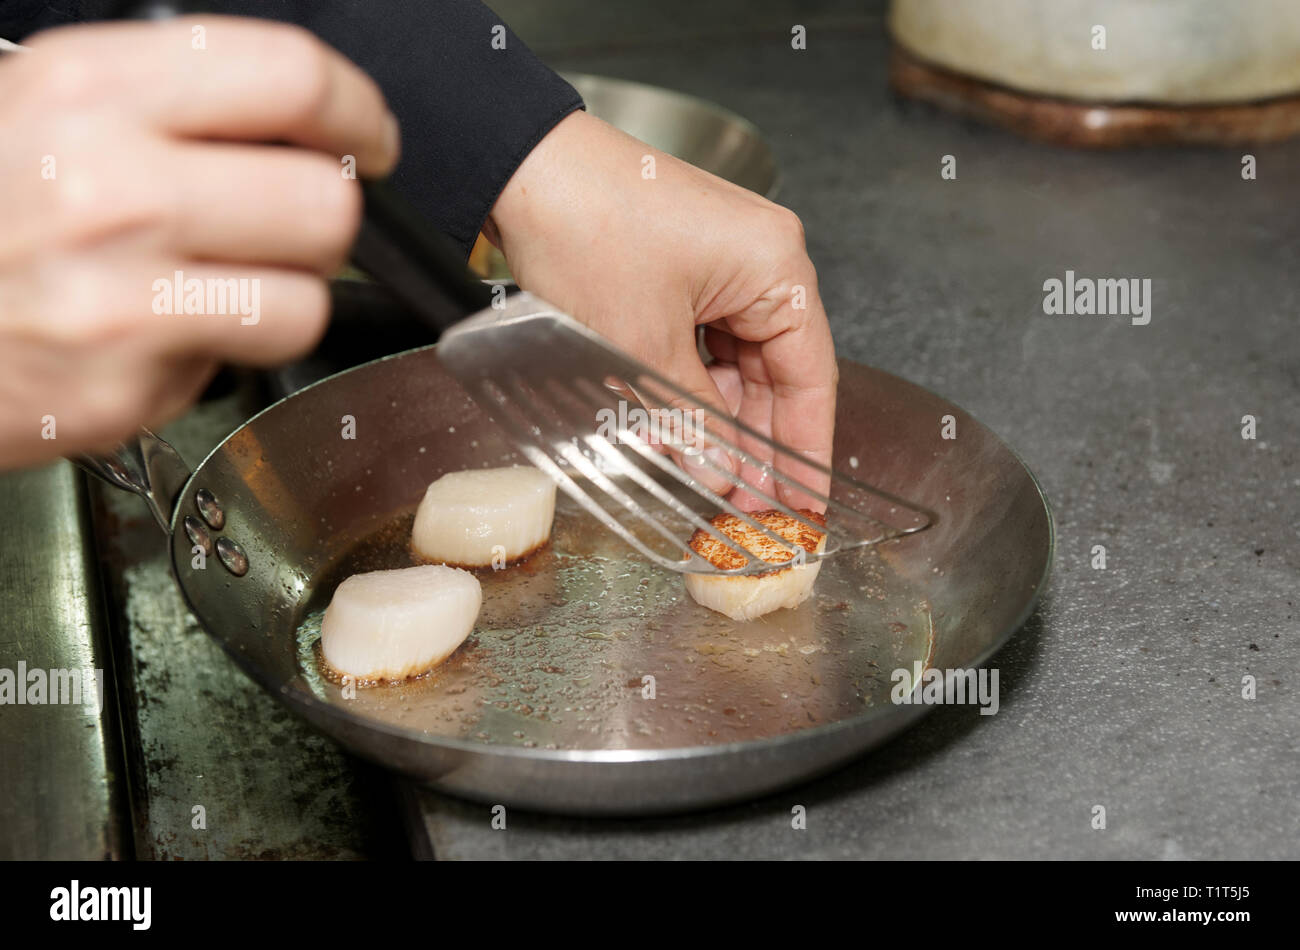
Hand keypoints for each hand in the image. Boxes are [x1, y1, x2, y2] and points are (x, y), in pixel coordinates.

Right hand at [0, 17, 398, 467]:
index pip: (291, 77)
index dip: (356, 110)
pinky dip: (230, 354)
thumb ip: (165, 106)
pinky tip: (170, 333)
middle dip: (327, 218)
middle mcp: (109, 185)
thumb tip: (295, 121)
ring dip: (286, 294)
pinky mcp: (124, 383)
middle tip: (293, 226)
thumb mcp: (40, 108)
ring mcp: (119, 293)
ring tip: (223, 285)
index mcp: (89, 91)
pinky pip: (247, 365)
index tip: (367, 137)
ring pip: (308, 296)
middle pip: (325, 201)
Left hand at [486, 110, 836, 511]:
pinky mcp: (682, 264)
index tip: (802, 502)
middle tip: (742, 504)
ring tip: (704, 474)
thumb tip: (720, 475)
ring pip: (734, 362)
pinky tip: (675, 425)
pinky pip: (701, 340)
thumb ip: (691, 421)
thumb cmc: (584, 226)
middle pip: (775, 372)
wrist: (520, 167)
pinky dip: (688, 383)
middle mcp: (760, 258)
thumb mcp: (644, 348)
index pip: (811, 377)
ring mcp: (721, 259)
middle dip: (754, 441)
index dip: (805, 449)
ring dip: (716, 416)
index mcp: (775, 267)